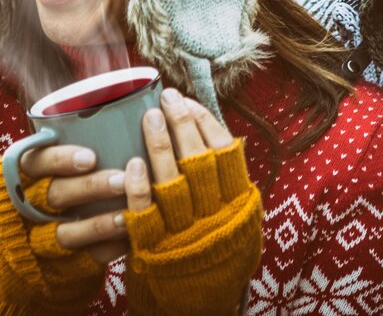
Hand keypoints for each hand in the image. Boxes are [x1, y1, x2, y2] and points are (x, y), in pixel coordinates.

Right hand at [0, 146, 114, 309]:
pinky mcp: (62, 258)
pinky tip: (127, 241)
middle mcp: (34, 202)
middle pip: (56, 195)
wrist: (38, 237)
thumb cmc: (70, 174)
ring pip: (65, 232)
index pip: (37, 162)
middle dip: (90, 188)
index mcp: (32, 173)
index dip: (61, 159)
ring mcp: (44, 233)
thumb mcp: (67, 155)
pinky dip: (104, 250)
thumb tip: (143, 105)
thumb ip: (90, 133)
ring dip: (98, 224)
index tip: (90, 157)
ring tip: (128, 214)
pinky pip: (81, 257)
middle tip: (122, 179)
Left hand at [121, 87, 262, 315]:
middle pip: (199, 158)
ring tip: (149, 116)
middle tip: (167, 97)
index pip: (225, 150)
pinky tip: (132, 161)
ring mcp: (185, 231)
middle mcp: (215, 213)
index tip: (190, 100)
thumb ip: (233, 179)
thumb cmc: (224, 249)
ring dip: (160, 145)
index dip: (207, 122)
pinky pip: (145, 213)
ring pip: (172, 179)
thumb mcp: (242, 214)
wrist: (206, 303)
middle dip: (183, 123)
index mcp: (240, 200)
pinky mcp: (156, 249)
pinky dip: (139, 187)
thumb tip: (217, 133)